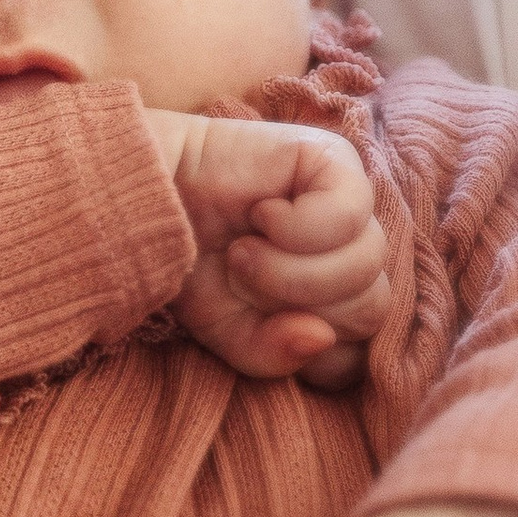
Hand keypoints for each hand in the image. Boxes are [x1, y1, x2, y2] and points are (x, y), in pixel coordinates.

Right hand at [147, 114, 390, 388]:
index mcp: (337, 298)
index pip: (366, 347)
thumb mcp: (226, 333)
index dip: (315, 354)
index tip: (264, 328)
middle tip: (241, 275)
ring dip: (290, 269)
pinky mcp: (337, 161)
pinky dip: (299, 226)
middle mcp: (352, 251)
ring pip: (364, 264)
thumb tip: (322, 336)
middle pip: (370, 308)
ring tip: (244, 249)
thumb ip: (275, 355)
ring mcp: (351, 205)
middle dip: (297, 304)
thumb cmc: (191, 266)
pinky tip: (264, 213)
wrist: (147, 199)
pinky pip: (352, 213)